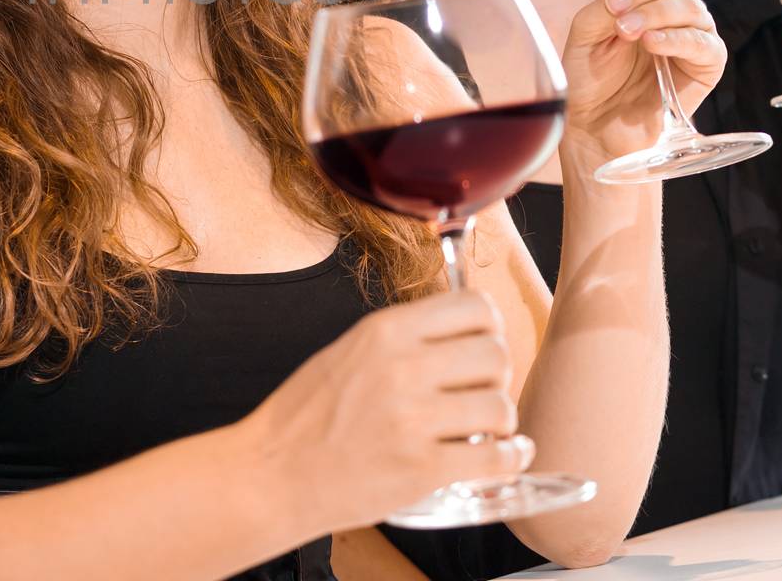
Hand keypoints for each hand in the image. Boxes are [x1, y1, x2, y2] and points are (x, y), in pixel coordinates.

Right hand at [243, 289, 532, 531]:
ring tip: (481, 430)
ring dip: (500, 422)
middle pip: (495, 354)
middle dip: (496, 376)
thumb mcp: (347, 350)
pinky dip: (509, 460)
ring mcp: (412, 420)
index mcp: (384, 331)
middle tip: (479, 392)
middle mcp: (402, 368)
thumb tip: (461, 333)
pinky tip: (502, 458)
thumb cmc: (305, 416)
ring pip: (500, 407)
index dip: (489, 327)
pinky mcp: (422, 470)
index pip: (474, 306)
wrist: (273, 473)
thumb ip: (402, 339)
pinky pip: (496, 459)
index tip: (481, 345)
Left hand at [561, 0, 726, 159]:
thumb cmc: (589, 76)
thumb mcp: (587, 28)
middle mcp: (674, 5)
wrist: (595, 124)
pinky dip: (675, 38)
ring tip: (625, 31)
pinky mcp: (707, 63)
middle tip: (615, 5)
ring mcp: (693, 32)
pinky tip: (651, 42)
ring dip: (654, 12)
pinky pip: (701, 41)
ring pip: (689, 4)